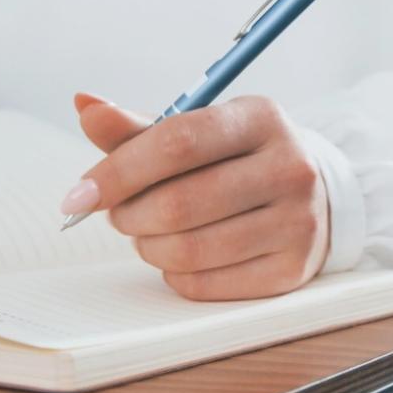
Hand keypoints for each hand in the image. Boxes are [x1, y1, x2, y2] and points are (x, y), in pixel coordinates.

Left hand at [67, 93, 329, 300]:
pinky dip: (174, 274)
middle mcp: (289, 166)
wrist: (313, 194)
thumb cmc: (236, 160)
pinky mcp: (291, 269)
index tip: (78, 196)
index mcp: (261, 118)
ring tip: (148, 233)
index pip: (177, 143)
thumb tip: (85, 107)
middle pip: (178, 204)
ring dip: (147, 246)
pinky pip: (204, 285)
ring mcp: (297, 221)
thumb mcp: (198, 132)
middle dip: (129, 215)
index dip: (118, 171)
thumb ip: (139, 128)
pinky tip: (182, 255)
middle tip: (120, 214)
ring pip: (188, 249)